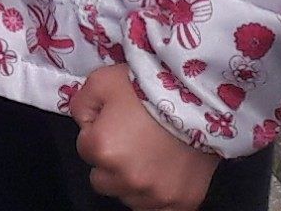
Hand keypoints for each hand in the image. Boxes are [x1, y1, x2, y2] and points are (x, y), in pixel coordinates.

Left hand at [65, 67, 218, 210]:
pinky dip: (155, 197)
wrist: (200, 99)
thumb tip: (82, 125)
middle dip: (110, 162)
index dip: (97, 133)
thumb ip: (80, 105)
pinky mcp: (180, 203)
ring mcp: (154, 195)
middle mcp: (125, 179)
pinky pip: (156, 210)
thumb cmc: (147, 87)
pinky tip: (161, 176)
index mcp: (102, 149)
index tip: (114, 121)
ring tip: (149, 155)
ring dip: (132, 181)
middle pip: (102, 179)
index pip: (84, 149)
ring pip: (127, 196)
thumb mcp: (100, 81)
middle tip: (130, 141)